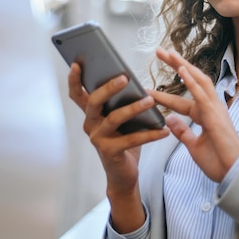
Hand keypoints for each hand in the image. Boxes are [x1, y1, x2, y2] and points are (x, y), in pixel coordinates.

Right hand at [67, 63, 168, 231]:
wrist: (123, 175)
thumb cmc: (124, 142)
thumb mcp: (120, 120)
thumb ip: (119, 103)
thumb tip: (130, 79)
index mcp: (92, 114)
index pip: (78, 94)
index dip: (75, 79)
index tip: (77, 64)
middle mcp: (90, 124)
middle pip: (93, 101)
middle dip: (108, 88)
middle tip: (124, 77)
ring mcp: (98, 138)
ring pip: (114, 118)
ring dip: (134, 108)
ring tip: (150, 100)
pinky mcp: (110, 152)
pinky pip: (131, 140)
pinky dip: (150, 134)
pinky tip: (164, 130)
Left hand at [150, 49, 238, 181]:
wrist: (234, 173)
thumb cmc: (219, 161)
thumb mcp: (193, 146)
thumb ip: (183, 132)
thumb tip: (170, 120)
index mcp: (204, 115)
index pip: (180, 100)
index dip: (164, 95)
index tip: (147, 88)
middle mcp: (210, 107)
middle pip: (192, 80)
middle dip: (176, 65)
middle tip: (160, 52)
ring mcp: (214, 109)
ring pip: (198, 80)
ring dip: (183, 65)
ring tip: (169, 53)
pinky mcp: (215, 115)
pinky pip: (202, 94)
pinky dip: (191, 81)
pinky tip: (182, 70)